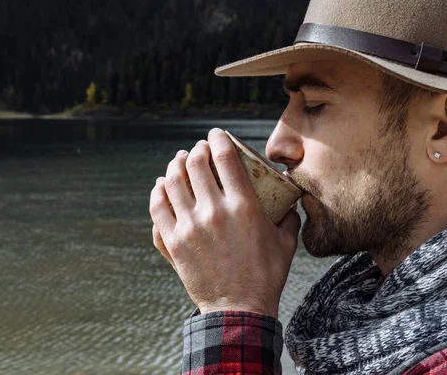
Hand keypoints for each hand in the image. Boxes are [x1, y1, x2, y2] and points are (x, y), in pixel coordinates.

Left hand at [149, 128, 299, 317]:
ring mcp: (189, 227)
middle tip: (198, 149)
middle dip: (196, 149)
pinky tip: (162, 186)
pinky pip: (157, 207)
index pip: (225, 158)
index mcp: (243, 207)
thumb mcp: (286, 242)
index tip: (216, 135)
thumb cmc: (265, 276)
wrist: (239, 310)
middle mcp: (214, 212)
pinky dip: (158, 191)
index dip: (218, 139)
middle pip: (195, 164)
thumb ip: (288, 217)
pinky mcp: (173, 242)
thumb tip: (289, 201)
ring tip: (179, 161)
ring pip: (172, 181)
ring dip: (175, 165)